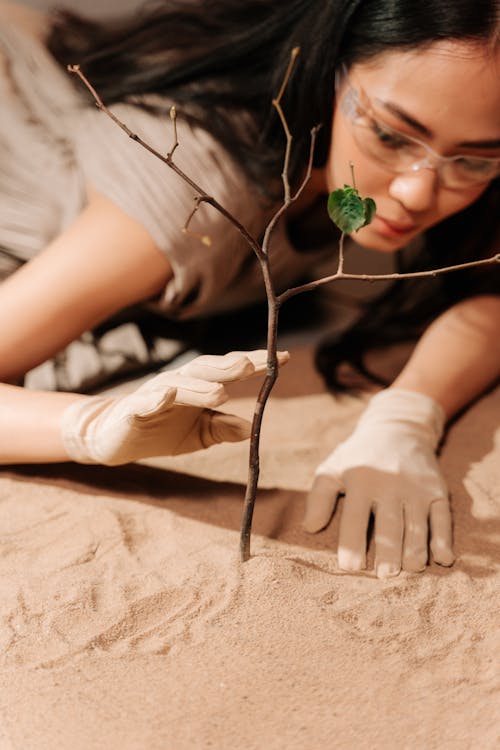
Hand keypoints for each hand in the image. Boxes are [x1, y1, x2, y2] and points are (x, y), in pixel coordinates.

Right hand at [61, 349, 288, 464]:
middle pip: (206, 370)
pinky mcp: (133, 409)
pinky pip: (145, 402)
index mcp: (198, 386)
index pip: (229, 371)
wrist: (113, 438)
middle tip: (251, 366)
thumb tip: (249, 429)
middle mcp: (179, 383)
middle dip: (229, 367)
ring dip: (200, 387)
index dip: (254, 365)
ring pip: (180, 385)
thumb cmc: (159, 430)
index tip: (282, 358)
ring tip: (220, 393)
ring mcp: (154, 393)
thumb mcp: (197, 435)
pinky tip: (168, 396)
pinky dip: (156, 398)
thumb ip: (221, 429)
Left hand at [303, 389, 454, 577]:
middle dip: (387, 551)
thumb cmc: (359, 457)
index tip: (349, 568)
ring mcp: (416, 488)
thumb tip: (309, 528)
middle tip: (384, 577)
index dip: (352, 544)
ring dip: (415, 549)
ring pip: (417, 524)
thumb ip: (319, 497)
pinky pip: (442, 518)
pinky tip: (443, 559)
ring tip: (410, 571)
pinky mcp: (437, 491)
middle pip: (389, 525)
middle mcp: (390, 484)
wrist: (398, 429)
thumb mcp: (333, 468)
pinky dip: (444, 539)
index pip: (355, 518)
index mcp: (360, 480)